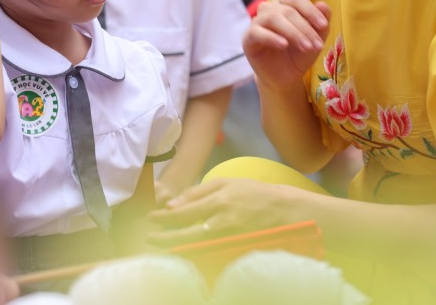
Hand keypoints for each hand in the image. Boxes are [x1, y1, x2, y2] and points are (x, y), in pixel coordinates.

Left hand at [147, 177, 300, 245]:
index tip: (152, 218)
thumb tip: (174, 204)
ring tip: (160, 244)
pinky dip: (194, 252)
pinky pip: (210, 252)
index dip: (166, 216)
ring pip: (196, 244)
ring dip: (176, 245)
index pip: (185, 211)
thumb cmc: (253, 192)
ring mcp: (230, 236)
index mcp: (219, 199)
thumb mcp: (227, 183)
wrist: (285, 210)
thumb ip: (199, 191)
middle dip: (165, 234)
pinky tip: (183, 252)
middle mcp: (222, 219)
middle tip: (149, 236)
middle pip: (187, 230)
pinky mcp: (236, 247)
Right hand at [243, 0, 329, 92]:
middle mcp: (269, 8)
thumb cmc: (299, 54)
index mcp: (284, 4)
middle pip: (287, 10)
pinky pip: (257, 32)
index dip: (311, 11)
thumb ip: (321, 22)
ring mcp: (257, 22)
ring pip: (273, 18)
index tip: (324, 25)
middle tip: (317, 45)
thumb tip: (323, 4)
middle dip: (305, 28)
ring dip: (293, 33)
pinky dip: (272, 37)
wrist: (285, 77)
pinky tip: (284, 45)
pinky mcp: (248, 37)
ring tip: (306, 47)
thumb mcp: (315, 39)